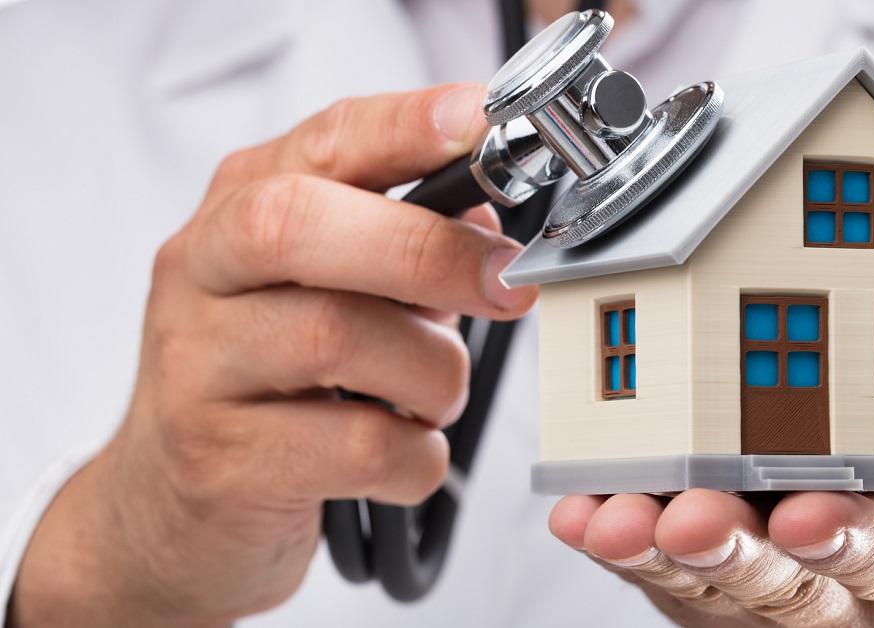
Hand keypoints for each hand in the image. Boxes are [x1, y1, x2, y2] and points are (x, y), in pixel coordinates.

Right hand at [9, 83, 536, 626]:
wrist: (166, 509)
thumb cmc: (267, 384)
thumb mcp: (318, 291)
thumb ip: (395, 245)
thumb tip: (488, 227)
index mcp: (240, 210)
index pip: (323, 142)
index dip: (406, 126)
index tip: (480, 123)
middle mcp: (203, 273)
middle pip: (300, 227)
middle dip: (426, 250)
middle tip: (506, 285)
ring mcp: (198, 367)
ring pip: (337, 339)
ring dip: (432, 373)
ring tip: (435, 396)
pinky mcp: (220, 460)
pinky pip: (358, 448)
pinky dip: (416, 454)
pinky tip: (406, 453)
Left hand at [549, 378, 873, 626]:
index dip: (858, 538)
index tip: (810, 515)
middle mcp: (852, 588)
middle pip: (791, 586)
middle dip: (738, 554)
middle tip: (690, 519)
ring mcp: (776, 586)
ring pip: (713, 585)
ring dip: (659, 553)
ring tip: (613, 520)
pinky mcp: (715, 578)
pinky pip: (661, 571)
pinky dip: (617, 543)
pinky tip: (581, 513)